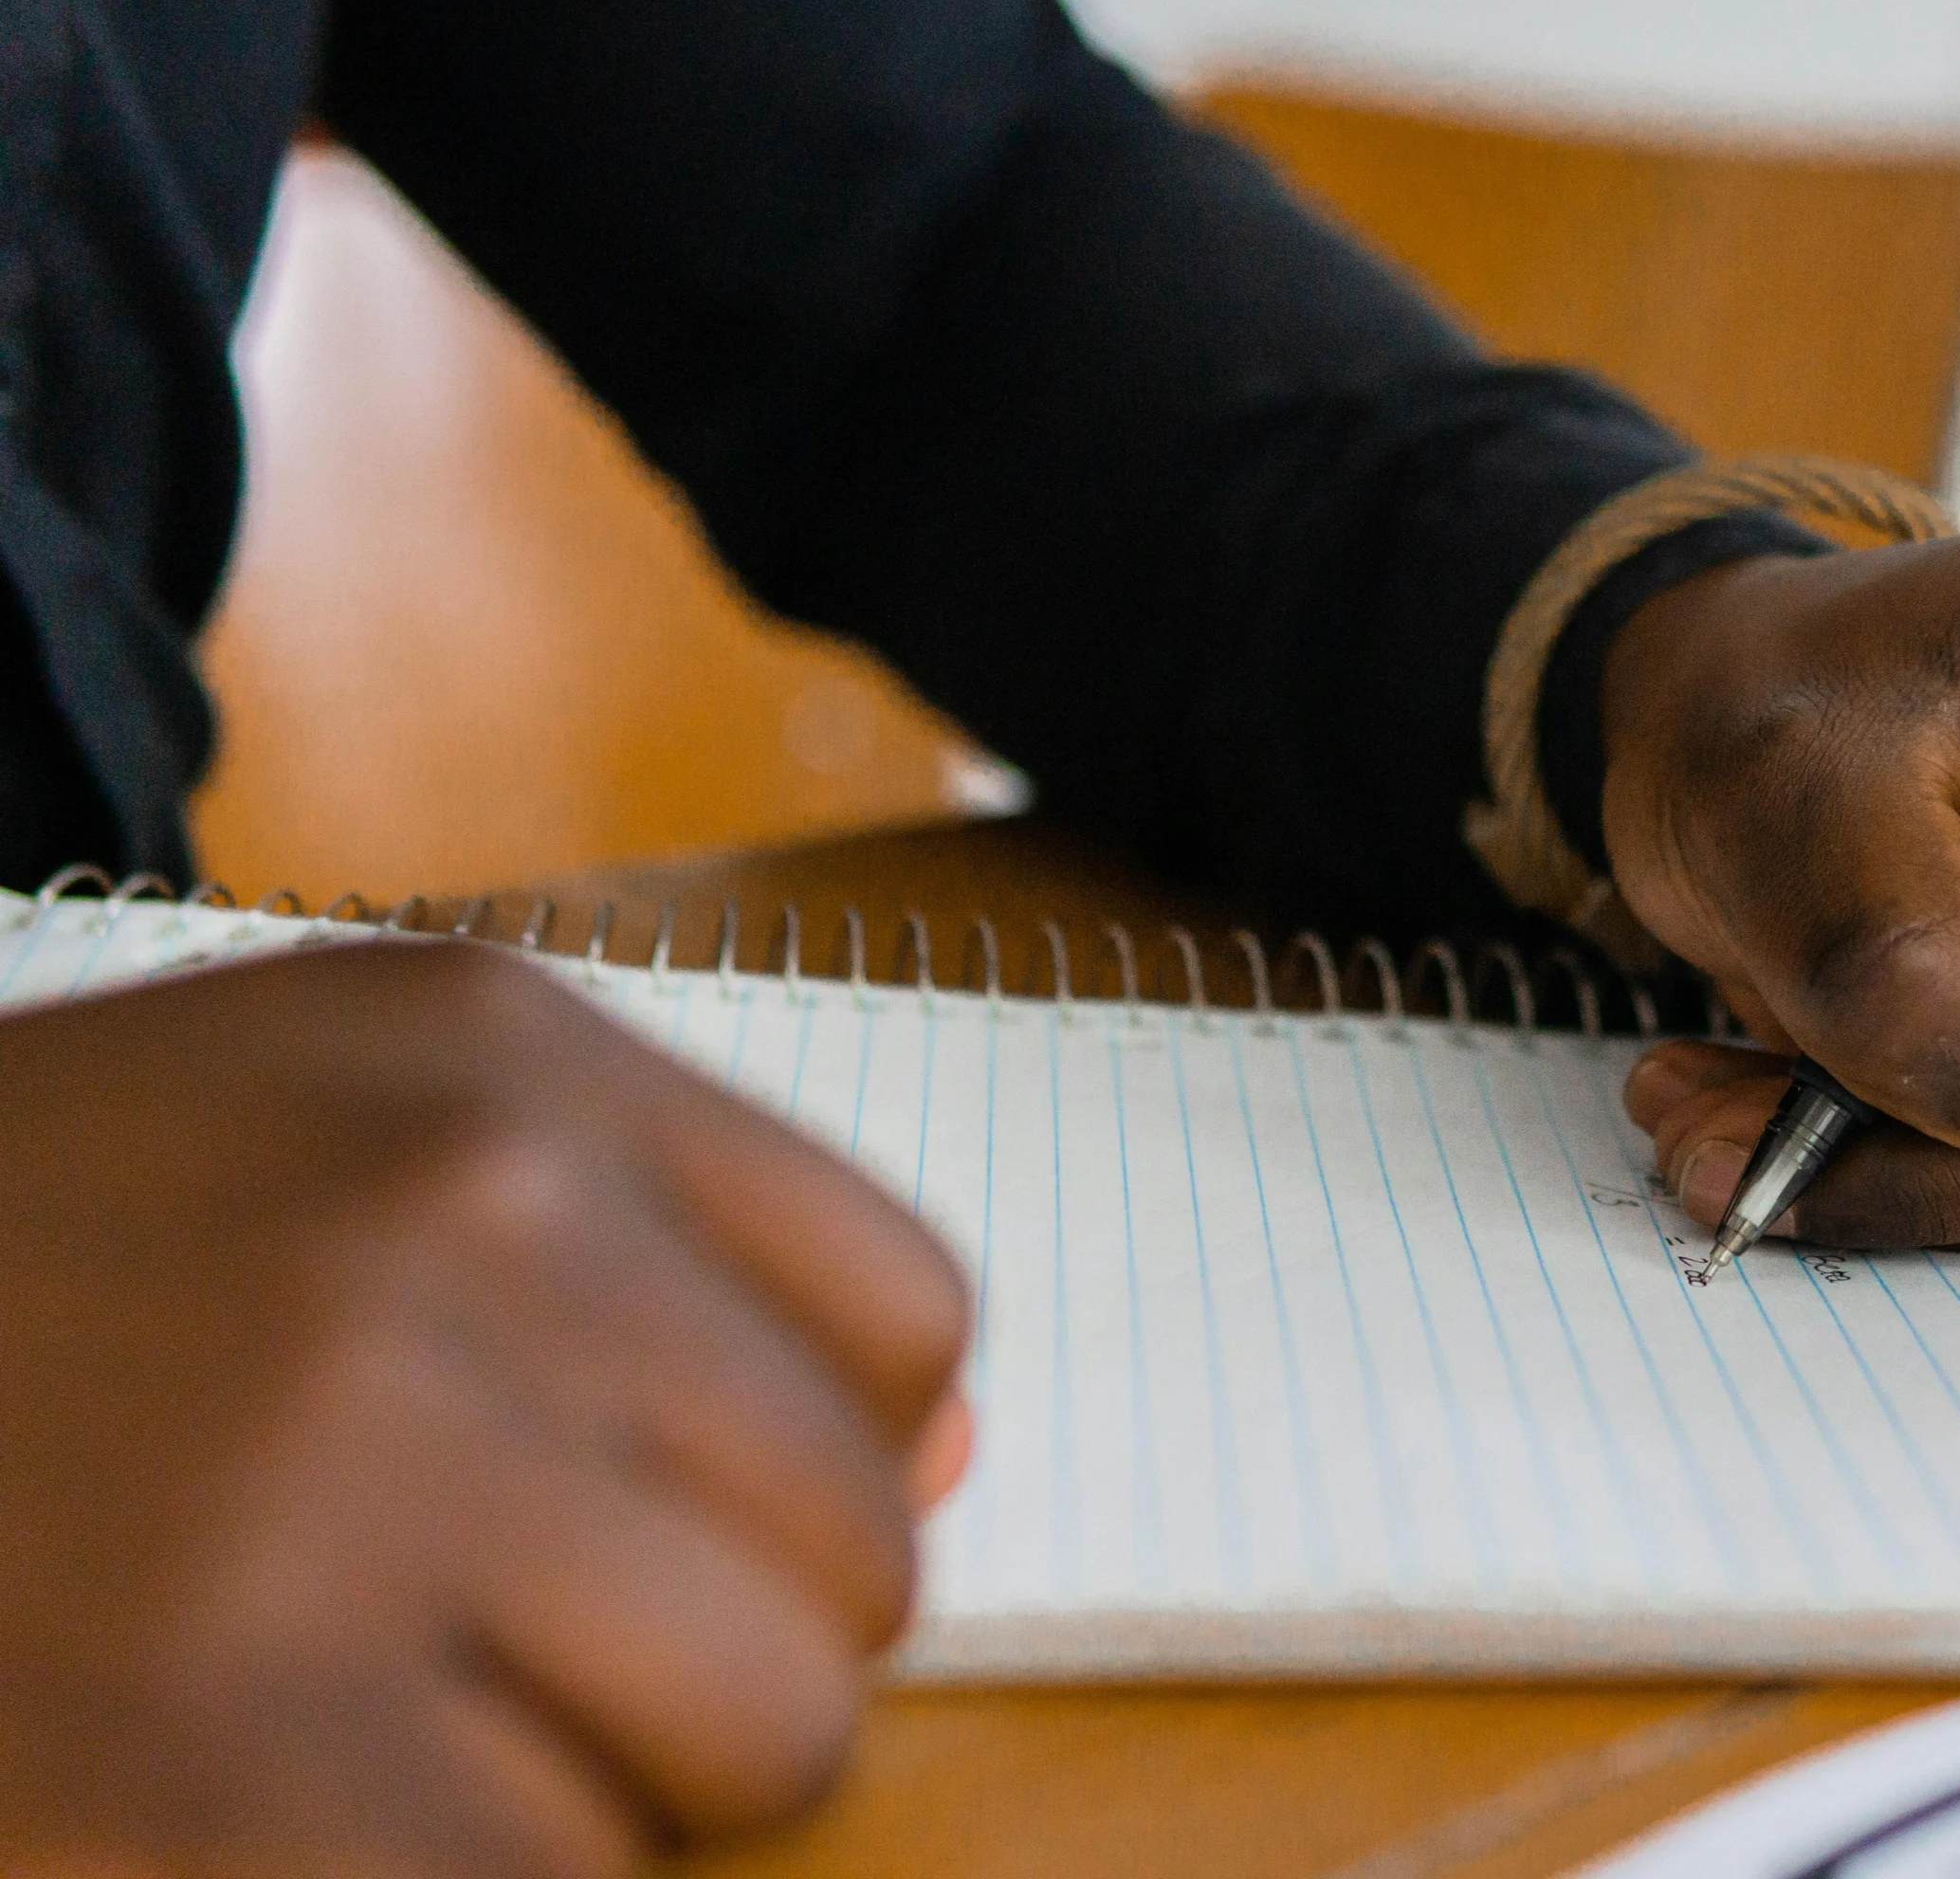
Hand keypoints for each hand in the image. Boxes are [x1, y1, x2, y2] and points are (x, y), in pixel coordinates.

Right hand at [0, 941, 971, 1876]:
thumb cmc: (14, 1294)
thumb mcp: (331, 1148)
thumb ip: (669, 1275)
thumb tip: (962, 1462)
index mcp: (499, 1059)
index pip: (906, 1329)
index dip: (795, 1467)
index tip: (625, 1501)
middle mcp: (456, 1225)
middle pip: (858, 1562)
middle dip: (701, 1652)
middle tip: (450, 1640)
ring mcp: (348, 1478)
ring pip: (761, 1750)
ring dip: (592, 1794)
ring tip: (352, 1715)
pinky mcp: (243, 1749)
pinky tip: (271, 1814)